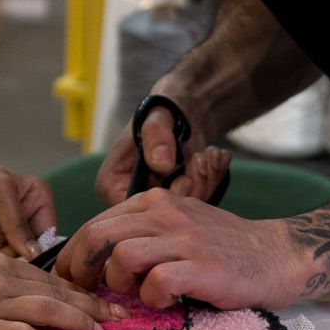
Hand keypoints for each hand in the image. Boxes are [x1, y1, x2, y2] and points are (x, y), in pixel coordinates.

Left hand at [0, 144, 56, 258]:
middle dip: (9, 256)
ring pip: (9, 259)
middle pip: (30, 251)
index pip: (49, 232)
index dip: (39, 249)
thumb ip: (17, 223)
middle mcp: (25, 217)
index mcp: (37, 198)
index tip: (23, 260)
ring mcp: (6, 232)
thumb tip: (35, 254)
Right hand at [0, 255, 128, 329]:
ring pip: (42, 308)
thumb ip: (3, 285)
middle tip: (118, 318)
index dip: (81, 293)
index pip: (51, 279)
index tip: (105, 305)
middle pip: (54, 292)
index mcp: (0, 265)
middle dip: (90, 305)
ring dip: (73, 319)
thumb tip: (36, 307)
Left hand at [54, 189, 308, 311]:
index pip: (96, 222)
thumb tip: (92, 258)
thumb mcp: (177, 227)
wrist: (276, 256)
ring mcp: (185, 239)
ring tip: (138, 294)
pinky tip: (167, 301)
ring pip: (122, 257)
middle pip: (98, 236)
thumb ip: (140, 234)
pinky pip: (157, 283)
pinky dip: (153, 298)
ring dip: (120, 283)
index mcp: (155, 202)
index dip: (73, 253)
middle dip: (80, 268)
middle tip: (85, 291)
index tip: (69, 276)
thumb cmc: (220, 247)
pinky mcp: (203, 267)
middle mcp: (166, 214)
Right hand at [93, 107, 232, 206]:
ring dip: (206, 180)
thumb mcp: (156, 120)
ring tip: (212, 152)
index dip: (165, 198)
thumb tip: (162, 164)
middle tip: (203, 157)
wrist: (180, 113)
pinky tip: (218, 157)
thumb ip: (156, 137)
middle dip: (192, 186)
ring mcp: (154, 204)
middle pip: (163, 215)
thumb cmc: (159, 114)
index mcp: (111, 185)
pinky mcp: (176, 202)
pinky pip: (198, 203)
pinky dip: (212, 179)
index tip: (185, 175)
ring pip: (184, 211)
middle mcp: (130, 200)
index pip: (134, 211)